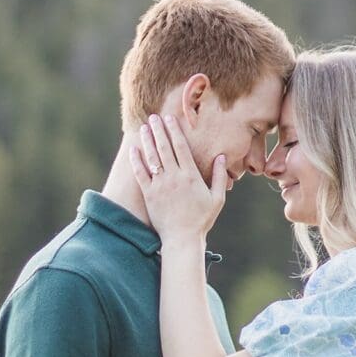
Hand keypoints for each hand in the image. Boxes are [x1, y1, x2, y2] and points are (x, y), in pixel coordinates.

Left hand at [129, 115, 227, 241]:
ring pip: (152, 157)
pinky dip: (136, 161)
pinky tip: (133, 150)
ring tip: (144, 127)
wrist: (182, 240)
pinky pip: (140, 174)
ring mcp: (160, 186)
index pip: (181, 147)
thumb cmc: (201, 220)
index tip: (170, 118)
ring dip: (147, 140)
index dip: (175, 131)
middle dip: (159, 130)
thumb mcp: (217, 199)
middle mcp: (174, 178)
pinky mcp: (149, 195)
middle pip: (164, 148)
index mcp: (191, 176)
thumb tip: (221, 157)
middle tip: (153, 117)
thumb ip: (219, 176)